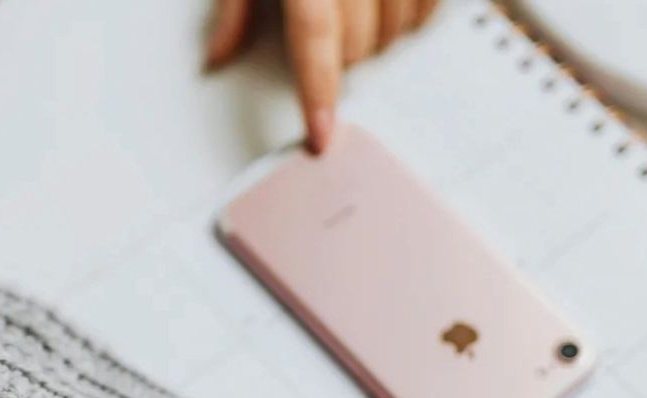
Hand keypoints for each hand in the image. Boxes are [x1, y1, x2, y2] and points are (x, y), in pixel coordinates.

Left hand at [206, 0, 438, 151]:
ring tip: (360, 0)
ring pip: (396, 31)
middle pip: (357, 43)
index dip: (318, 93)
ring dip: (377, 32)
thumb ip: (236, 1)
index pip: (315, 38)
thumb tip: (218, 53)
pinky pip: (428, 8)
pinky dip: (411, 12)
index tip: (322, 136)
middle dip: (342, 52)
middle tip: (331, 25)